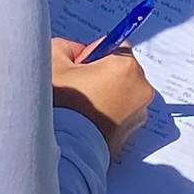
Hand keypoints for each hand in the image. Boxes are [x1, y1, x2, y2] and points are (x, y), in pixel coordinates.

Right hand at [51, 35, 154, 156]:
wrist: (67, 148)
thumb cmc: (63, 107)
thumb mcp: (53, 63)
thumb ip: (65, 47)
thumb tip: (74, 51)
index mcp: (125, 66)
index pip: (116, 45)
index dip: (95, 54)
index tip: (82, 67)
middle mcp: (140, 87)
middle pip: (122, 68)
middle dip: (103, 73)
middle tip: (80, 87)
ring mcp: (140, 110)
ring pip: (124, 90)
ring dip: (108, 92)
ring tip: (84, 105)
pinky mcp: (134, 129)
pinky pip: (124, 110)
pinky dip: (111, 110)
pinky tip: (90, 118)